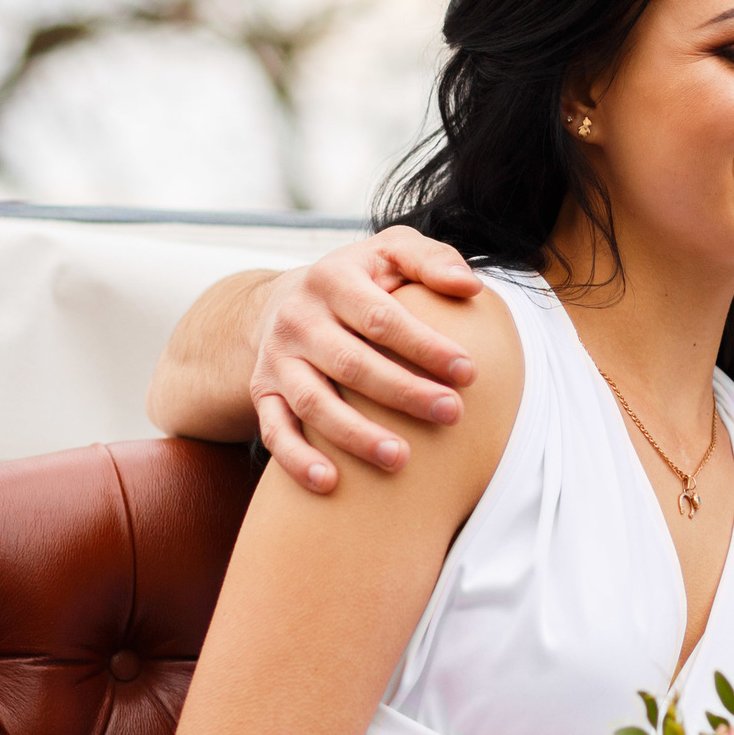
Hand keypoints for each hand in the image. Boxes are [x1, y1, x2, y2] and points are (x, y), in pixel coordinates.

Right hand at [252, 227, 484, 490]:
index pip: (382, 318)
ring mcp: (277, 359)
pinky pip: (274, 431)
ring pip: (313, 403)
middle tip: (451, 413)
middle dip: (404, 392)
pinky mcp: (263, 393)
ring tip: (400, 458)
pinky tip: (330, 483)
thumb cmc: (358, 280)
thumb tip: (470, 287)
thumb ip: (432, 260)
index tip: (468, 372)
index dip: (425, 346)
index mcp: (333, 280)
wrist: (282, 303)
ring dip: (356, 434)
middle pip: (352, 364)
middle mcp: (298, 319)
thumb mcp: (391, 251)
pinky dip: (297, 460)